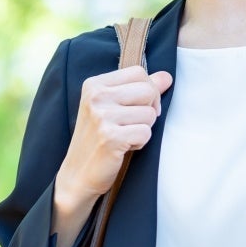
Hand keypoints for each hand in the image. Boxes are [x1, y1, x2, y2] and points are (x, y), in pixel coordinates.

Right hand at [57, 64, 173, 209]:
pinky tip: (123, 147)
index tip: (138, 107)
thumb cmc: (98, 139)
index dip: (148, 91)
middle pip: (148, 90)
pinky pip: (146, 133)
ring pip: (150, 114)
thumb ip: (140, 89)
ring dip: (143, 129)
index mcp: (94, 84)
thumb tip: (167, 76)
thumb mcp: (113, 107)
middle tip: (132, 125)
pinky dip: (140, 143)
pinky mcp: (110, 137)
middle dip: (149, 110)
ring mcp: (102, 116)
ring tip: (124, 137)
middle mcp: (96, 96)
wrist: (78, 174)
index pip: (138, 72)